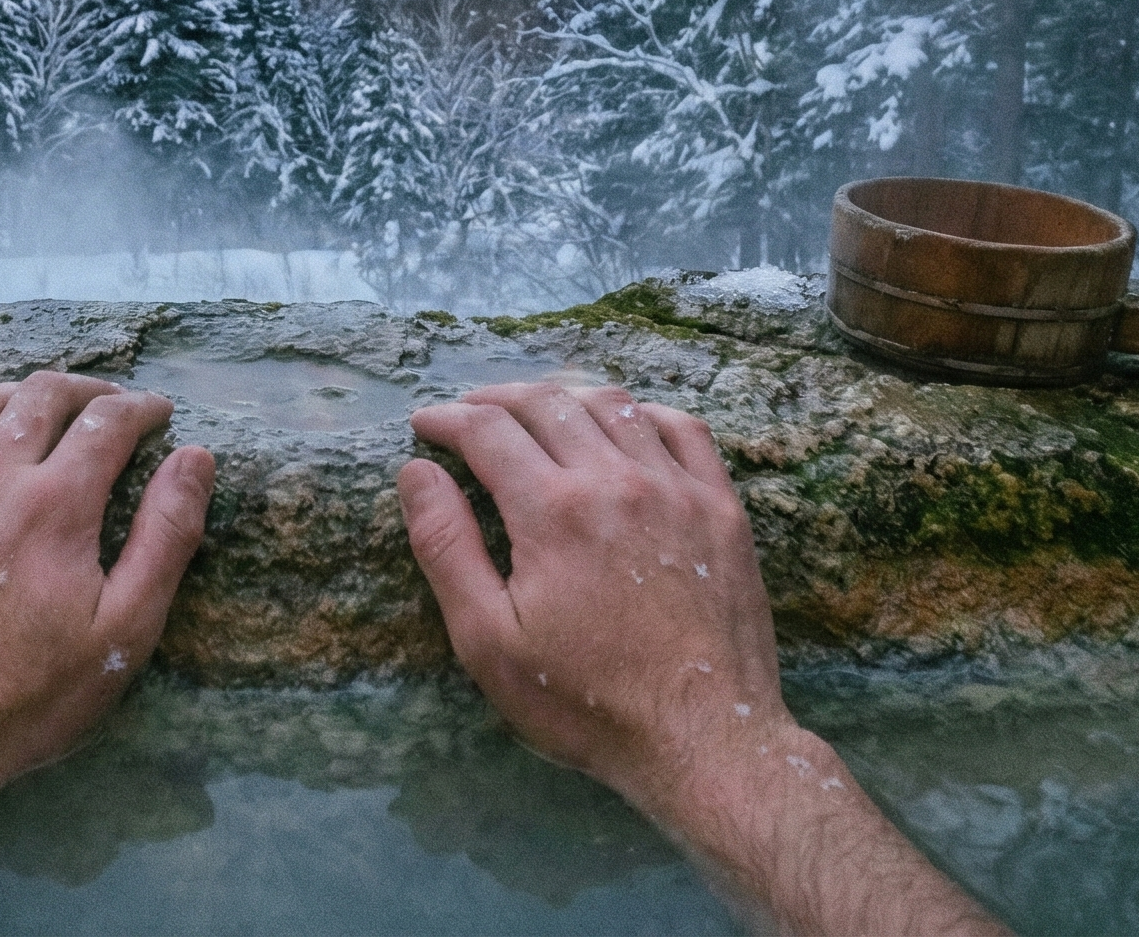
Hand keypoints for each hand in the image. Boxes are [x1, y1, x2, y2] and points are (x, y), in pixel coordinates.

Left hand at [0, 372, 214, 936]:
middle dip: (86, 390)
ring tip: (40, 408)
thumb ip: (165, 538)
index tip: (158, 413)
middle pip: (41, 396)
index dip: (142, 408)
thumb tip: (194, 458)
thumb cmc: (24, 702)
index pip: (108, 422)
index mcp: (54, 504)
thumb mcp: (121, 633)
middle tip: (108, 403)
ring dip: (19, 395)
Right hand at [398, 382, 786, 808]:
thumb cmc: (584, 702)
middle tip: (470, 413)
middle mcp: (616, 479)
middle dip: (497, 398)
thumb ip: (447, 548)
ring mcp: (677, 488)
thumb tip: (417, 472)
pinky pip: (683, 430)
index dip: (447, 420)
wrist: (703, 740)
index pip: (488, 431)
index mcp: (553, 510)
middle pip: (548, 404)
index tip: (425, 426)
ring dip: (564, 397)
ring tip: (537, 412)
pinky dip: (643, 413)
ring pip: (614, 406)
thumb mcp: (488, 642)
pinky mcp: (721, 508)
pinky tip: (623, 426)